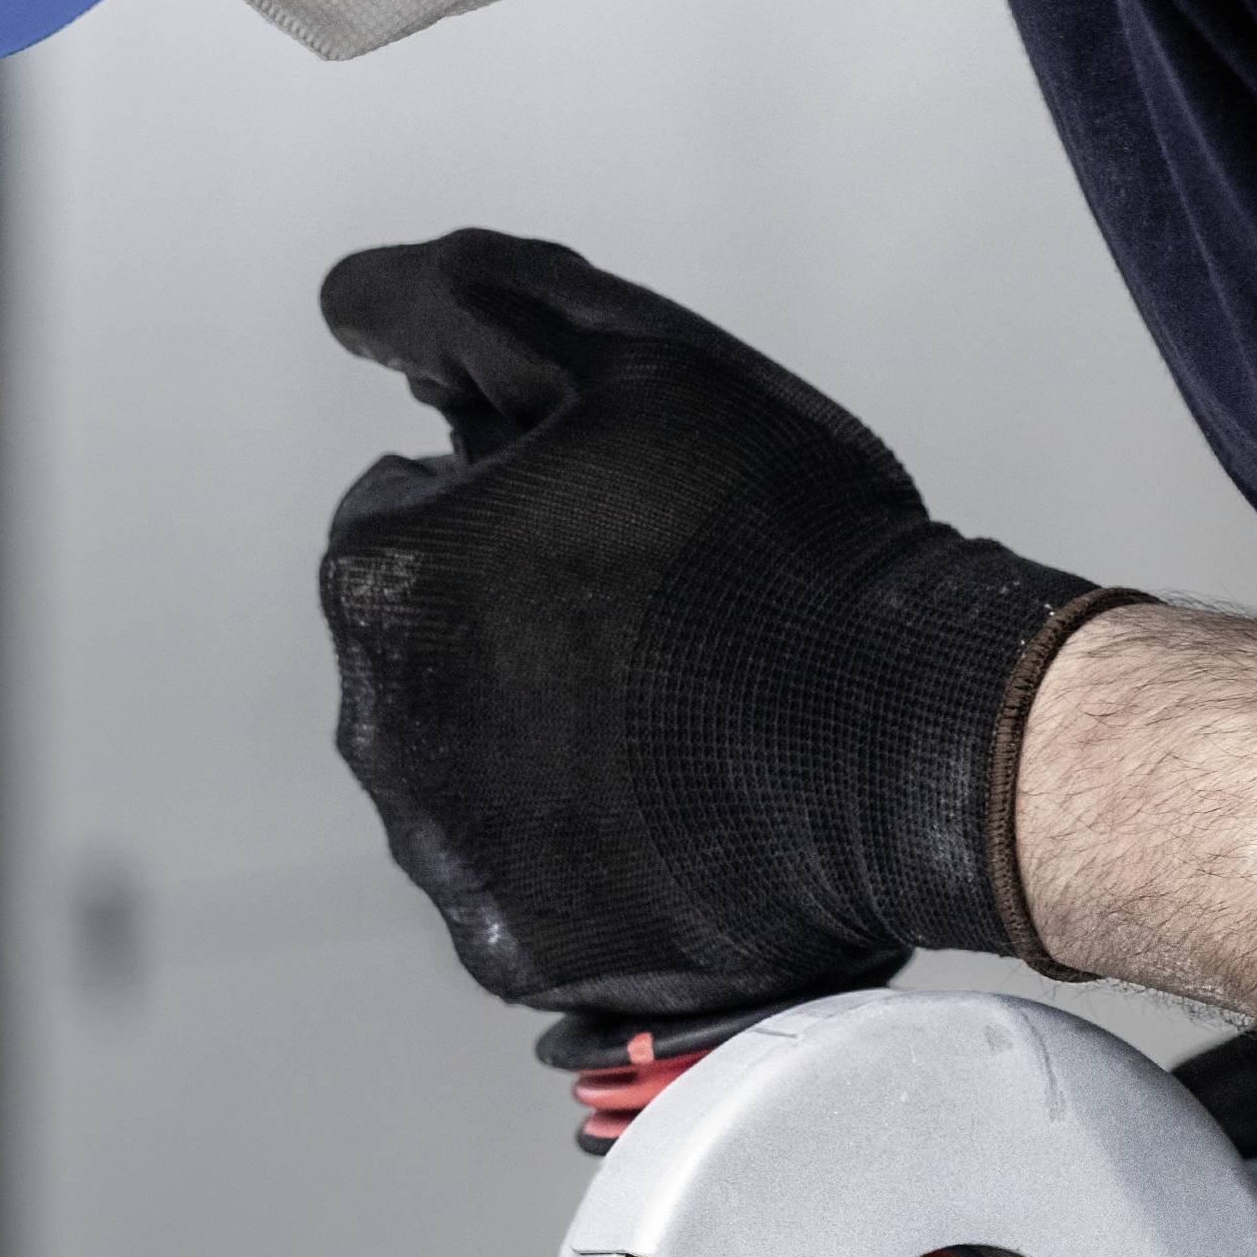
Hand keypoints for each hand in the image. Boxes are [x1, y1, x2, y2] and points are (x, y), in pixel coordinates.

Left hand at [319, 231, 1114, 1023]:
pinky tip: (671, 823)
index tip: (625, 535)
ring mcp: (448, 856)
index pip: (408, 520)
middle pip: (427, 658)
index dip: (521, 512)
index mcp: (382, 577)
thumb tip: (344, 304)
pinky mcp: (518, 953)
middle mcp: (380, 727)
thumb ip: (463, 304)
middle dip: (514, 636)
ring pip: (465, 778)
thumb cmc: (782, 538)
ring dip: (540, 751)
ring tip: (680, 731)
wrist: (912, 741)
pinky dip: (578, 863)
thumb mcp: (631, 354)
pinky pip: (523, 893)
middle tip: (663, 636)